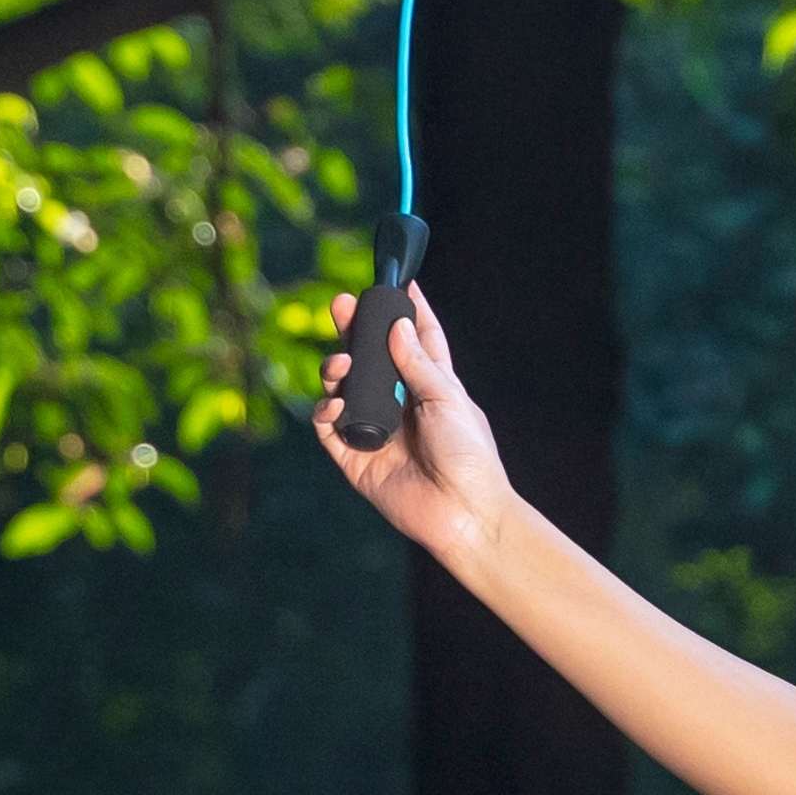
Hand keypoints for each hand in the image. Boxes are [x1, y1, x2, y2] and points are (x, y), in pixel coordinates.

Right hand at [309, 278, 514, 570]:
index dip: (409, 311)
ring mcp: (377, 430)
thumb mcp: (449, 399)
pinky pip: (329, 430)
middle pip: (371, 358)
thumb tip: (396, 326)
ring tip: (341, 366)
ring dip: (336, 370)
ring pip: (344, 389)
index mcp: (433, 387)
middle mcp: (402, 404)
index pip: (418, 339)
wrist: (465, 513)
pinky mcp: (357, 459)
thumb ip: (418, 363)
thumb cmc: (469, 457)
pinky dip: (325, 413)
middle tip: (341, 306)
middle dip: (354, 330)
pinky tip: (333, 406)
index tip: (400, 281)